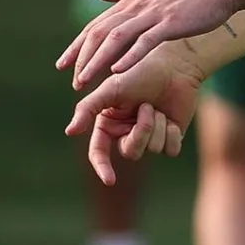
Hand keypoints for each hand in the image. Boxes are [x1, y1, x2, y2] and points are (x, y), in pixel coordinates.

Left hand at [56, 0, 243, 88]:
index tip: (63, 64)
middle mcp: (139, 4)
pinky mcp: (171, 22)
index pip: (98, 24)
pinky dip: (130, 56)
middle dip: (82, 57)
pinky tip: (118, 72)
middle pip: (101, 32)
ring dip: (98, 61)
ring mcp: (154, 13)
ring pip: (118, 38)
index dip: (78, 44)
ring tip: (84, 82)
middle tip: (72, 81)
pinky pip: (146, 40)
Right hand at [64, 43, 201, 184]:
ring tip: (157, 105)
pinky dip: (171, 133)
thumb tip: (70, 131)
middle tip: (147, 106)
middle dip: (141, 131)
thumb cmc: (140, 72)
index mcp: (110, 124)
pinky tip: (171, 117)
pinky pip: (170, 149)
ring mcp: (150, 135)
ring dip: (157, 125)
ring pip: (152, 150)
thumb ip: (88, 108)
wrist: (174, 64)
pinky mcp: (170, 136)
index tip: (110, 179)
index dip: (103, 168)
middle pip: (131, 152)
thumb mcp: (111, 89)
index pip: (100, 153)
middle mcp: (128, 132)